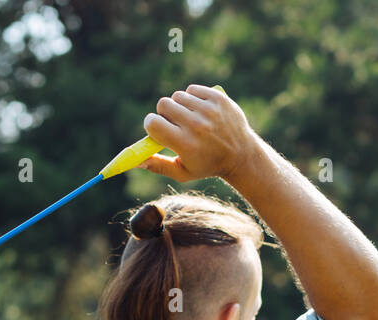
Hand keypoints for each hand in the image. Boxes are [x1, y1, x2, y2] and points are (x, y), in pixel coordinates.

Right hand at [138, 85, 260, 182]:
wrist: (242, 155)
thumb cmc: (207, 165)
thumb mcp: (183, 172)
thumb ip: (157, 166)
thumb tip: (135, 161)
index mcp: (185, 144)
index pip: (152, 123)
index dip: (152, 125)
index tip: (158, 130)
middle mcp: (197, 126)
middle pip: (163, 104)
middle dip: (166, 114)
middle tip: (176, 125)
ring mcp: (209, 110)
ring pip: (178, 96)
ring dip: (180, 106)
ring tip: (191, 119)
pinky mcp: (218, 98)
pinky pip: (192, 89)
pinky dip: (193, 98)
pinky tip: (201, 111)